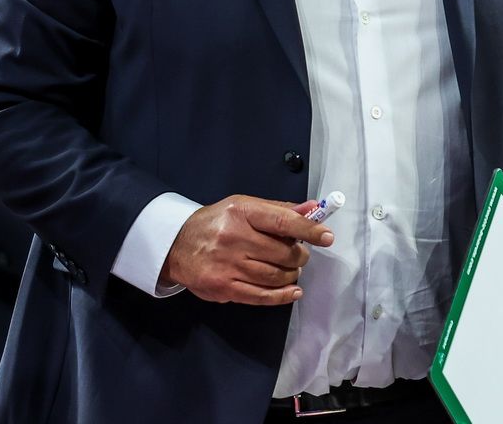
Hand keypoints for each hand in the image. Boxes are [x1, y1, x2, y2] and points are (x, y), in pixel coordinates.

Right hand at [162, 196, 332, 304]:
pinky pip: (262, 296)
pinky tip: (293, 291)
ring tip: (290, 270)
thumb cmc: (217, 223)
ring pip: (275, 276)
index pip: (282, 221)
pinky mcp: (224, 287)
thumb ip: (279, 210)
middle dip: (299, 257)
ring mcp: (228, 265)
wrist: (177, 245)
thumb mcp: (244, 206)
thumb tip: (313, 209)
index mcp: (241, 212)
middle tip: (299, 255)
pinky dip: (283, 296)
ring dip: (291, 275)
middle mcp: (234, 237)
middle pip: (282, 253)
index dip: (308, 230)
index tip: (325, 237)